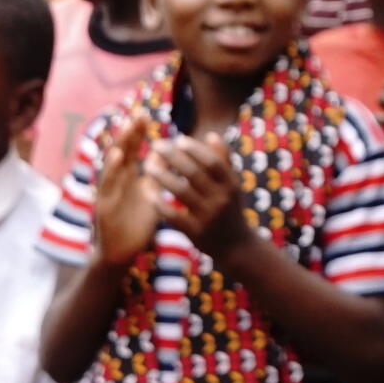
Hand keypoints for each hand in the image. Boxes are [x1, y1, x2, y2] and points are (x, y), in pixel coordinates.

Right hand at [90, 115, 158, 268]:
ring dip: (119, 144)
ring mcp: (108, 191)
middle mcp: (116, 180)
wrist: (123, 253)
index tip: (146, 115)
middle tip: (138, 113)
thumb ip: (156, 175)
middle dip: (129, 132)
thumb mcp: (151, 196)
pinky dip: (110, 168)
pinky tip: (116, 155)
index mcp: (128, 177)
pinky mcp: (103, 204)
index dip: (137, 133)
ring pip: (112, 163)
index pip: (132, 150)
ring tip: (126, 126)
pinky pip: (106, 184)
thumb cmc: (137, 224)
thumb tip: (164, 153)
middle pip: (121, 151)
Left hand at [147, 133, 246, 251]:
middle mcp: (221, 200)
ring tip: (147, 166)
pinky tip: (148, 193)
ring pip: (181, 192)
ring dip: (162, 177)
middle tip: (155, 145)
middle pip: (194, 173)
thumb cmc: (230, 210)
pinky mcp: (196, 233)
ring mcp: (208, 217)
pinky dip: (160, 203)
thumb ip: (223, 161)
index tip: (178, 139)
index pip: (212, 162)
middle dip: (173, 157)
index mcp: (231, 185)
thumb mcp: (232, 186)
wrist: (237, 248)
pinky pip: (174, 215)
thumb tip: (211, 134)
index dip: (195, 149)